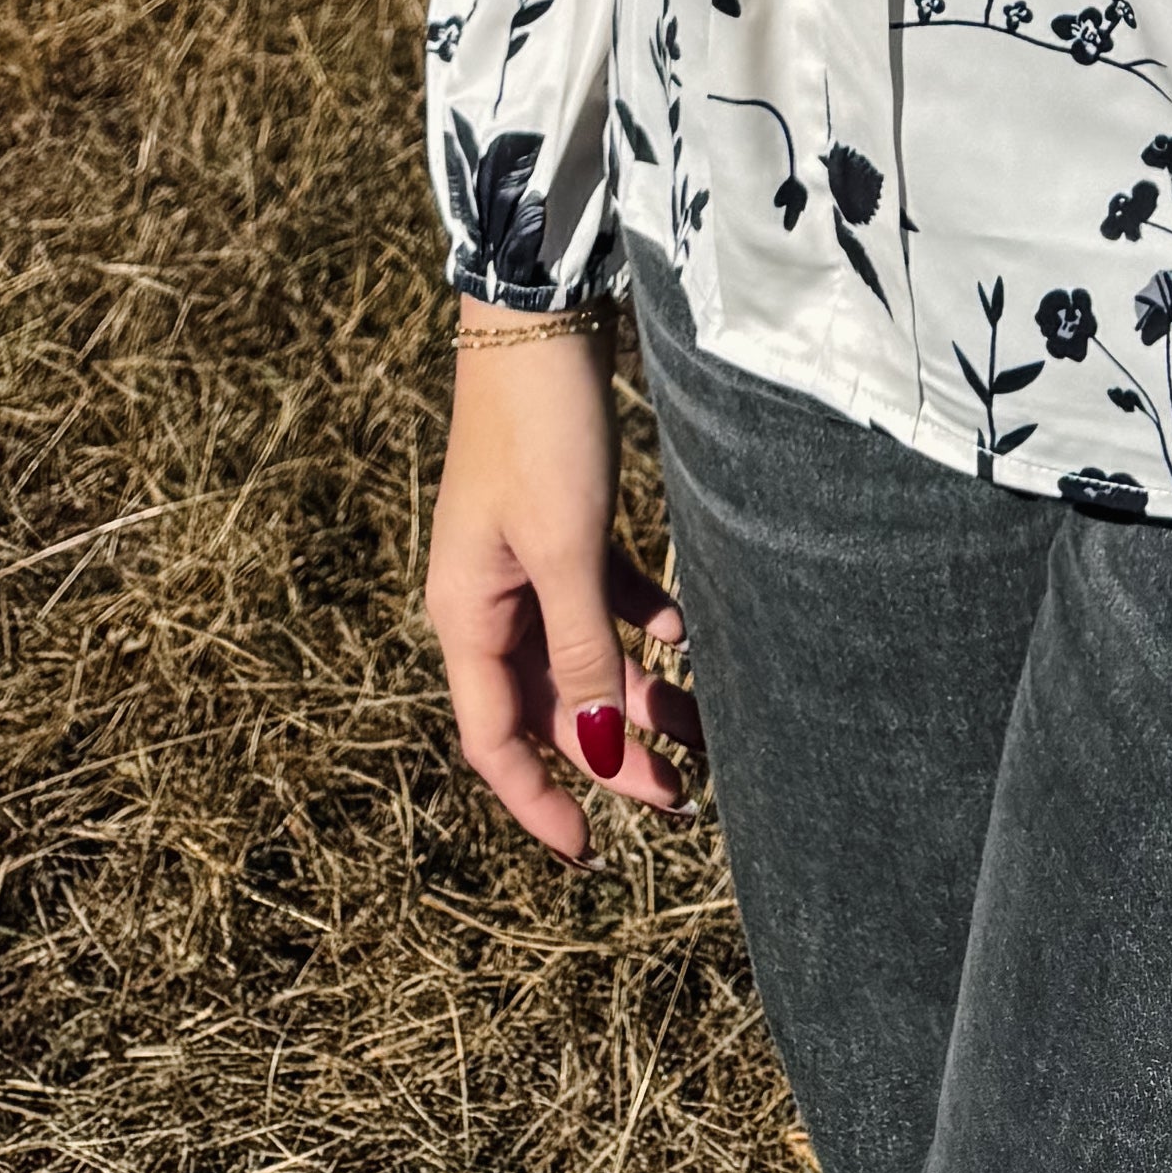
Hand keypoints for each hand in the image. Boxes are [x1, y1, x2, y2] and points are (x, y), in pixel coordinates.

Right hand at [422, 319, 699, 862]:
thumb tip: (603, 747)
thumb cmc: (541, 428)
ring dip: (639, 693)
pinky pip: (604, 601)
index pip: (497, 741)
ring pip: (585, 655)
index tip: (593, 853)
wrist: (539, 319)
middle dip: (613, 754)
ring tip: (704, 732)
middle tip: (682, 801)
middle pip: (551, 705)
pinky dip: (645, 624)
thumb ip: (586, 648)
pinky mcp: (565, 526)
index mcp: (467, 616)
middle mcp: (489, 600)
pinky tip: (690, 637)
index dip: (542, 802)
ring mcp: (526, 564)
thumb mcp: (568, 548)